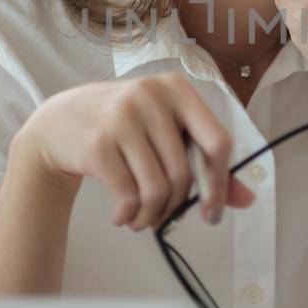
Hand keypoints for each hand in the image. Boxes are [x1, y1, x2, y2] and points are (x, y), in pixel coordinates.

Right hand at [15, 73, 255, 230]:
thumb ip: (206, 162)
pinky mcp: (97, 143)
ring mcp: (121, 117)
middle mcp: (150, 96)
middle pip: (185, 173)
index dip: (220, 183)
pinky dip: (128, 216)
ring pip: (157, 189)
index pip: (218, 142)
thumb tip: (248, 200)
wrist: (59, 122)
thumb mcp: (165, 132)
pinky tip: (122, 216)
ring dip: (152, 217)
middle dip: (176, 207)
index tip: (211, 212)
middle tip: (163, 217)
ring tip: (142, 220)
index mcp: (177, 88)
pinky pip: (128, 196)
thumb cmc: (124, 128)